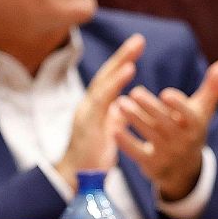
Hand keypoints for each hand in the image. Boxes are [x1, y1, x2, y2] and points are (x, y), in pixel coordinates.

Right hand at [56, 34, 143, 180]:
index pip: (109, 81)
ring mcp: (86, 113)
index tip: (136, 48)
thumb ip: (115, 117)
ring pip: (103, 83)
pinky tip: (129, 71)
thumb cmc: (93, 158)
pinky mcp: (87, 123)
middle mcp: (88, 106)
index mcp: (95, 108)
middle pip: (105, 75)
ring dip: (119, 65)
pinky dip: (115, 82)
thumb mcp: (108, 133)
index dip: (122, 63)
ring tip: (135, 50)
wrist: (78, 179)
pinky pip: (102, 99)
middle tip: (139, 39)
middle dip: (122, 56)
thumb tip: (123, 106)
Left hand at [115, 56, 217, 201]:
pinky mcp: (151, 165)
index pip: (189, 116)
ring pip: (150, 135)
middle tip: (134, 92)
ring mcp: (167, 154)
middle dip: (150, 108)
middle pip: (166, 124)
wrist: (183, 169)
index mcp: (195, 125)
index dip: (178, 106)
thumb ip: (214, 85)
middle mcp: (182, 141)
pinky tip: (114, 128)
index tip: (166, 93)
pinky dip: (126, 142)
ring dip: (135, 119)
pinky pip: (137, 153)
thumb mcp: (203, 109)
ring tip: (120, 103)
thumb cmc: (191, 129)